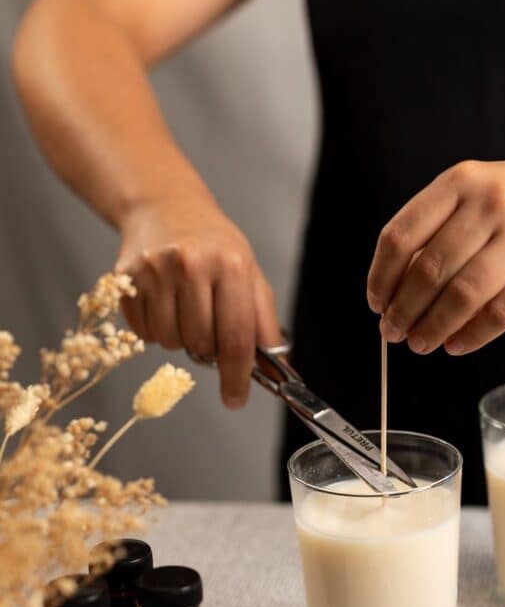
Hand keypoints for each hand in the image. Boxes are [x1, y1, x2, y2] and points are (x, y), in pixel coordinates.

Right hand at [116, 193, 280, 408]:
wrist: (167, 207)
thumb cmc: (216, 246)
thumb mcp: (251, 276)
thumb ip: (264, 324)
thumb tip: (277, 372)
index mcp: (231, 265)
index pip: (236, 338)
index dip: (237, 377)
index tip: (236, 399)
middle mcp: (191, 265)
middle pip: (201, 345)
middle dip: (209, 348)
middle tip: (210, 324)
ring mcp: (155, 270)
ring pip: (170, 343)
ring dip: (181, 339)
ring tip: (187, 310)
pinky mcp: (126, 277)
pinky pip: (143, 333)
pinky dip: (156, 330)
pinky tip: (164, 304)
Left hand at [366, 158, 504, 354]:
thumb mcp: (482, 194)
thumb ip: (442, 228)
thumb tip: (395, 290)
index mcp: (463, 179)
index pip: (402, 235)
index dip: (381, 277)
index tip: (376, 302)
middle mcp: (493, 200)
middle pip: (428, 270)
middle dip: (403, 311)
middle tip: (392, 332)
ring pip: (462, 296)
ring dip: (432, 328)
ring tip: (420, 343)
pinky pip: (501, 314)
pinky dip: (471, 336)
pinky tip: (456, 344)